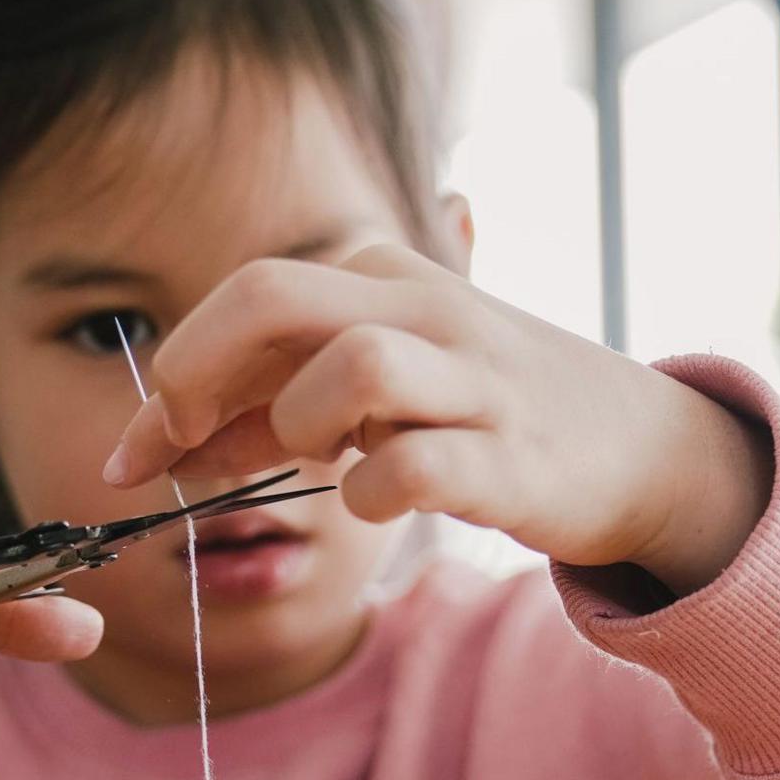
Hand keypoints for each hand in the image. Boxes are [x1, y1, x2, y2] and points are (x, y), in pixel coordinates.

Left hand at [104, 246, 772, 594]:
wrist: (642, 449)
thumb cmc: (487, 412)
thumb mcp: (380, 389)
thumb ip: (273, 403)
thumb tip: (167, 439)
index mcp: (386, 275)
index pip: (247, 295)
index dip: (172, 373)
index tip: (137, 451)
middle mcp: (429, 309)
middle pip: (272, 294)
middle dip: (193, 372)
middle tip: (178, 447)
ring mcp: (478, 380)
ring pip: (351, 364)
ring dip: (301, 425)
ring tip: (322, 462)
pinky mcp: (516, 461)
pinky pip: (416, 467)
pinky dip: (370, 494)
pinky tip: (373, 503)